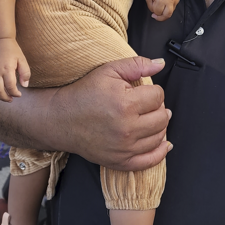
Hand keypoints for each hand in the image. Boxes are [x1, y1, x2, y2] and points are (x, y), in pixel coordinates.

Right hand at [0, 38, 30, 101]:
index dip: (15, 93)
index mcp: (7, 68)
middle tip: (10, 99)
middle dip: (5, 98)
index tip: (18, 95)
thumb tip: (24, 86)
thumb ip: (25, 73)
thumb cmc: (12, 50)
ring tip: (1, 97)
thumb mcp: (22, 60)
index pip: (10, 87)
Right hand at [51, 56, 172, 170]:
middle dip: (159, 108)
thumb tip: (160, 63)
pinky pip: (150, 160)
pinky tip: (164, 144)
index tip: (144, 91)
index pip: (158, 96)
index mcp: (125, 104)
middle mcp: (127, 128)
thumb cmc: (83, 93)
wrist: (61, 119)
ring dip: (159, 126)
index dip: (154, 91)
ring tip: (150, 118)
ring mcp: (124, 148)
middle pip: (162, 118)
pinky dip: (160, 152)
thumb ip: (137, 65)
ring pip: (159, 137)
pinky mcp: (120, 161)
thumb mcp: (108, 70)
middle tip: (148, 104)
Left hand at [145, 0, 179, 20]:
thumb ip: (151, 7)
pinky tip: (164, 2)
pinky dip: (168, 7)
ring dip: (165, 12)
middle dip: (161, 17)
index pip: (158, 12)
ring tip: (159, 6)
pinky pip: (173, 6)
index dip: (154, 12)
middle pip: (167, 15)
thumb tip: (156, 13)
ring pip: (171, 11)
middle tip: (156, 16)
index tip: (152, 11)